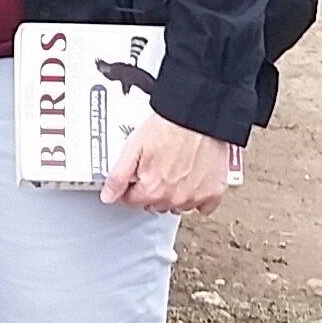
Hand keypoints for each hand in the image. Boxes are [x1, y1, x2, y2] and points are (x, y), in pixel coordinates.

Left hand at [102, 116, 231, 214]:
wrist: (197, 116)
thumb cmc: (167, 127)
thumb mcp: (133, 147)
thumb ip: (118, 176)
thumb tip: (108, 196)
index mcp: (151, 190)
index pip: (132, 201)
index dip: (131, 186)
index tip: (137, 173)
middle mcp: (174, 198)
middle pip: (155, 204)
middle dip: (152, 189)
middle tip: (157, 166)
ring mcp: (195, 197)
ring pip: (177, 205)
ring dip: (173, 193)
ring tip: (175, 168)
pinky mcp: (213, 192)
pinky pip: (204, 206)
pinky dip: (198, 196)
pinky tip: (194, 179)